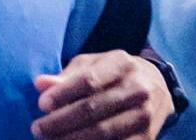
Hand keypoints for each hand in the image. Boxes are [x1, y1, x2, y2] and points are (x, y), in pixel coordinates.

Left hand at [31, 51, 174, 138]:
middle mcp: (138, 88)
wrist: (157, 87)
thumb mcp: (92, 65)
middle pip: (94, 108)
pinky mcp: (147, 137)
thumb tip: (40, 84)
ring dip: (73, 138)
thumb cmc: (113, 74)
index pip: (89, 80)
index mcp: (122, 64)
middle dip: (61, 121)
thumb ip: (67, 76)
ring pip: (104, 132)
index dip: (63, 93)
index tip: (42, 104)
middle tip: (38, 129)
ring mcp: (145, 115)